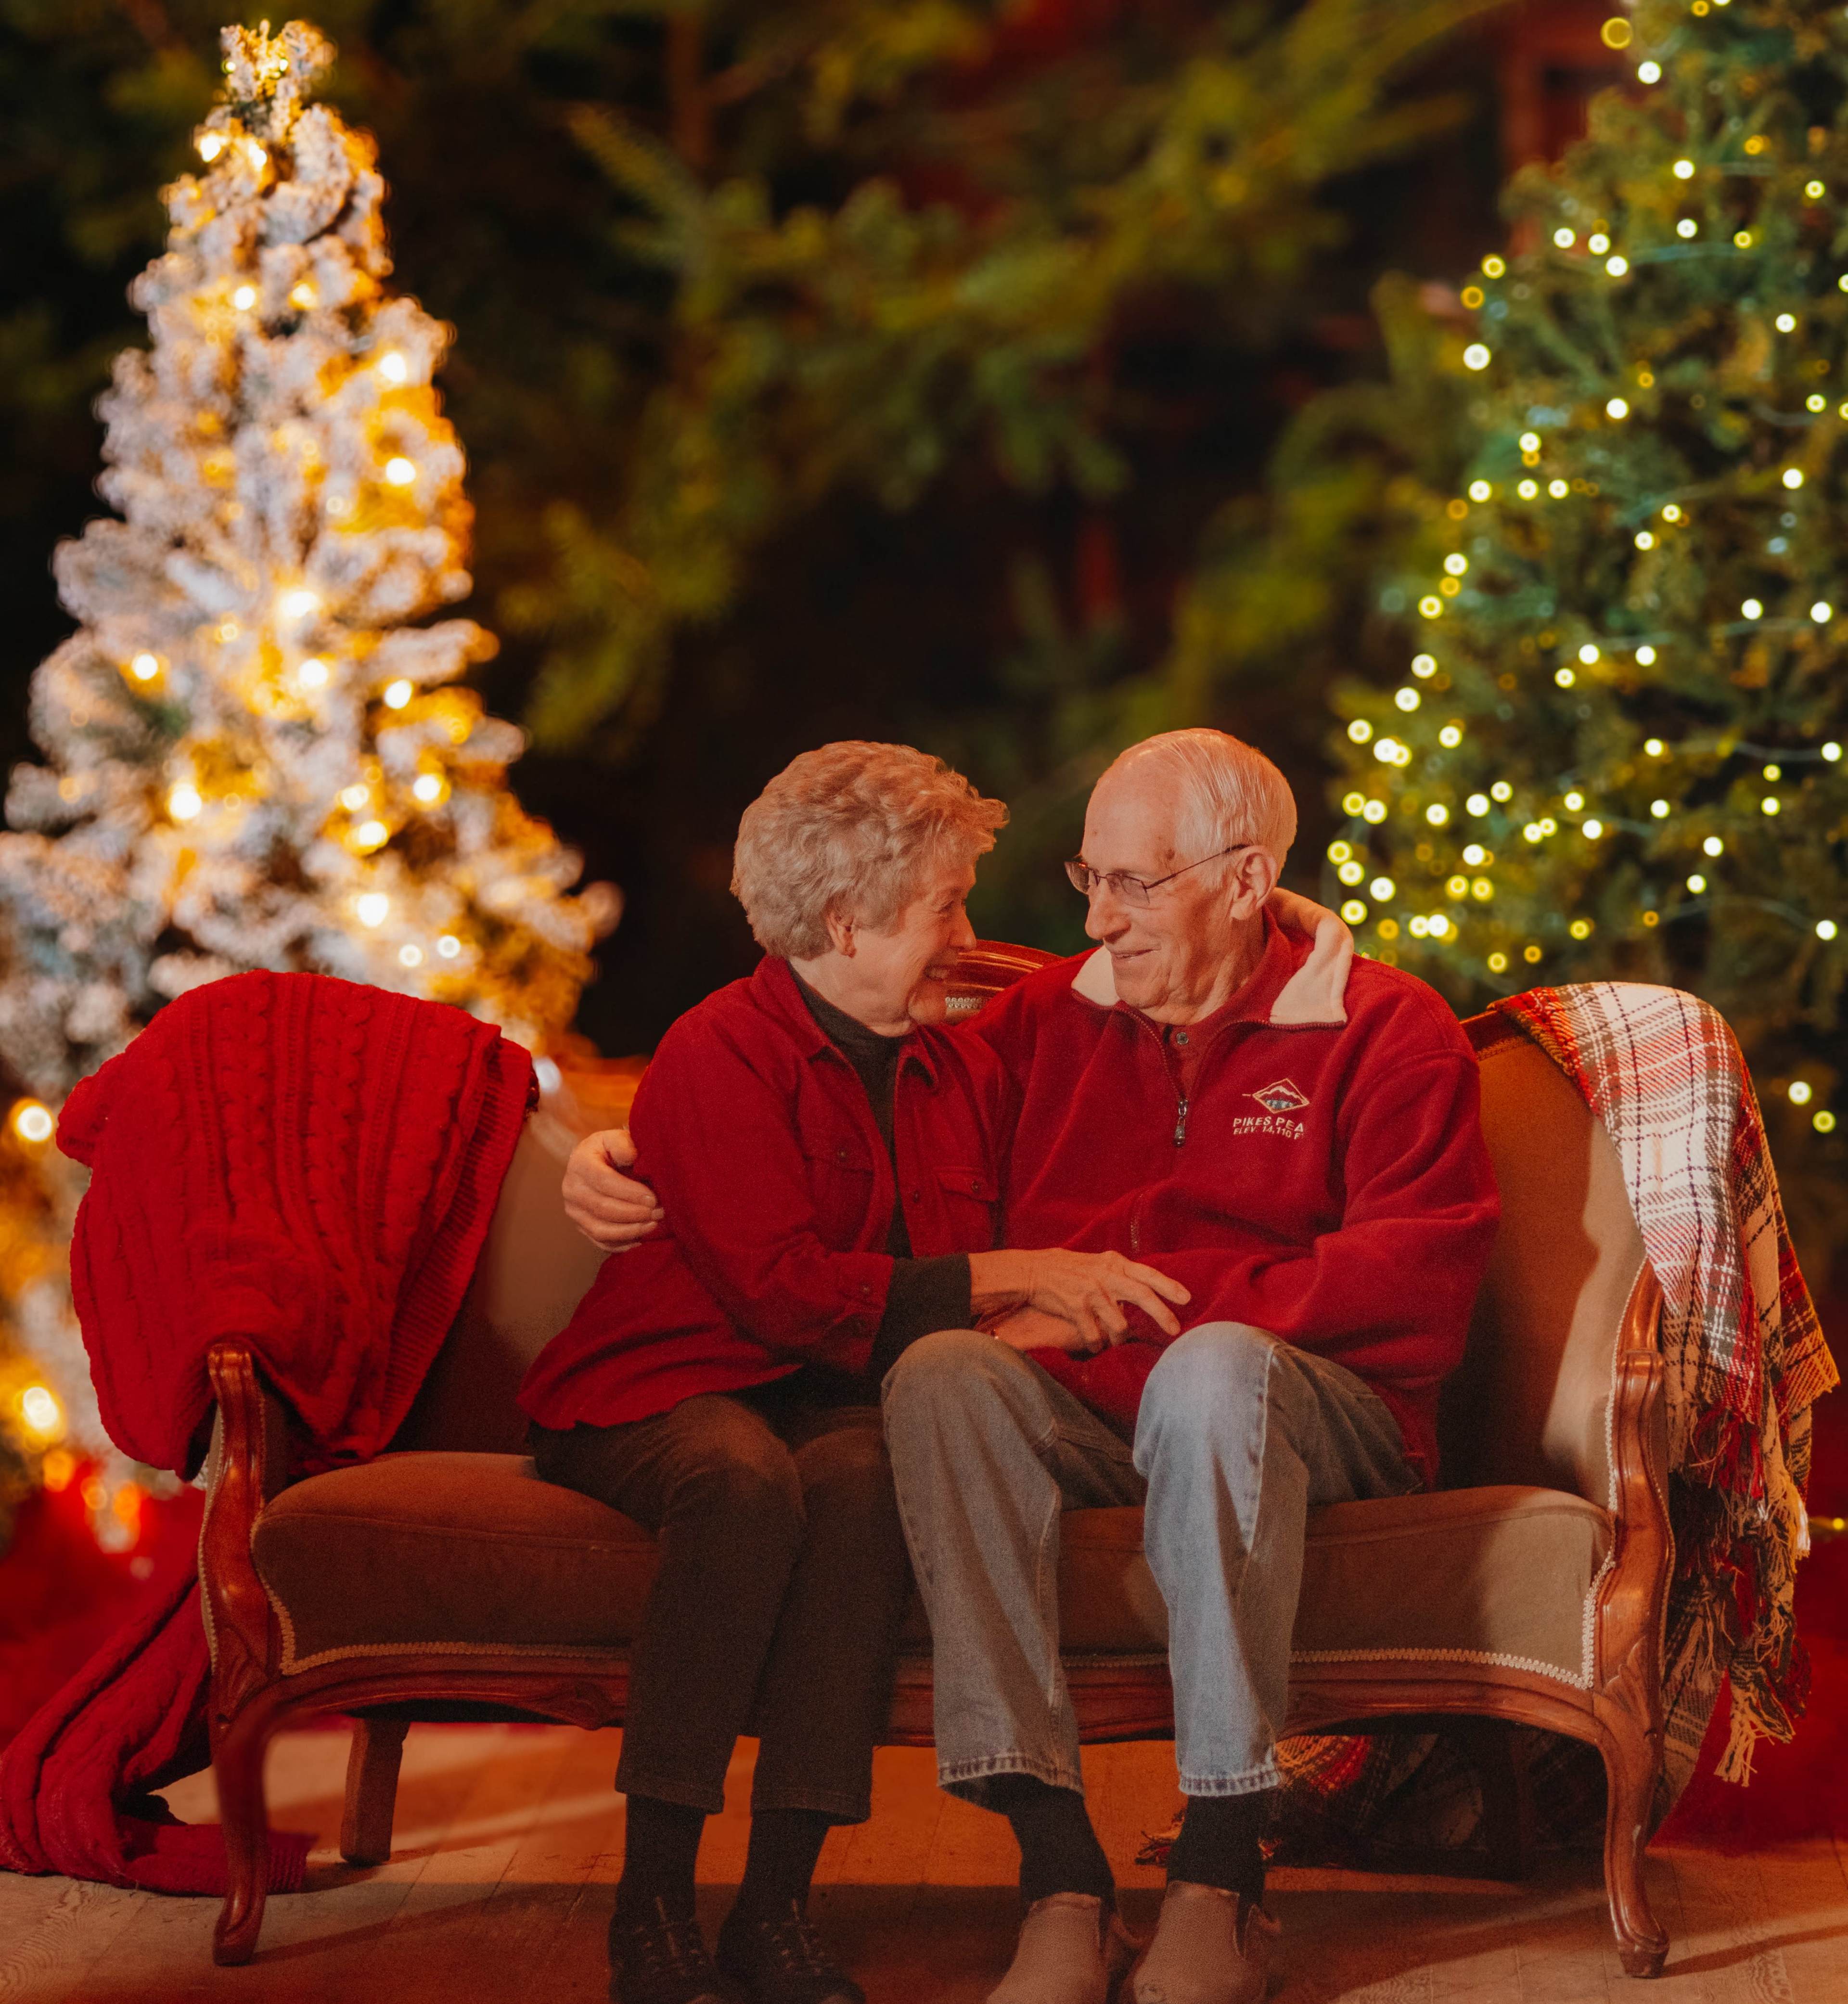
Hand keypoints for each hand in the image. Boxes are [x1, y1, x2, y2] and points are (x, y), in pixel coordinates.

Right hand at [562, 1129, 661, 1251]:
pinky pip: (600, 1242)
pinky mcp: (581, 1226)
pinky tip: (642, 1238)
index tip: (653, 1198)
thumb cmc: (612, 1149)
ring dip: (631, 1230)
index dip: (630, 1193)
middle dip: (635, 1213)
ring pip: (601, 1230)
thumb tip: (630, 1156)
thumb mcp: (617, 1139)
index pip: (604, 1181)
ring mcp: (574, 1211)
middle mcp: (571, 1188)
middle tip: (660, 1212)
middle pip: (603, 1208)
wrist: (598, 1161)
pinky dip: (622, 1244)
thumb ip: (623, 1144)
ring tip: (654, 1224)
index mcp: (579, 1163)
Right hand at [968, 1248, 1189, 1352]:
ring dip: (1121, 1338)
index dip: (1169, 1286)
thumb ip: (1122, 1274)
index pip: (1148, 1274)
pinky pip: (1094, 1335)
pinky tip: (1094, 1345)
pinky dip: (1096, 1344)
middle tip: (1175, 1331)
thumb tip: (1149, 1288)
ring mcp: (1090, 1292)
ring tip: (1117, 1342)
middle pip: (1143, 1296)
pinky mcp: (1075, 1307)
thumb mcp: (1099, 1264)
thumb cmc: (1071, 1269)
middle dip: (1162, 1315)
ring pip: (1120, 1324)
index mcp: (1114, 1263)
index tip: (1187, 1299)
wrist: (1034, 1272)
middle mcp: (1105, 1276)